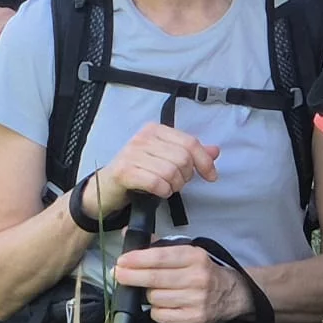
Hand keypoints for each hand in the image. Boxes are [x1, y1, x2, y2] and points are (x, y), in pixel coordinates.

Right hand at [87, 123, 218, 218]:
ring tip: (166, 187)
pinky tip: (158, 192)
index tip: (211, 177)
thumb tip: (215, 150)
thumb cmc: (139, 172)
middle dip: (185, 176)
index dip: (205, 162)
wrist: (106, 188)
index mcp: (155, 130)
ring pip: (171, 171)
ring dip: (173, 186)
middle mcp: (142, 137)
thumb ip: (190, 153)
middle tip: (176, 183)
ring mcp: (131, 153)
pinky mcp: (124, 171)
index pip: (190, 142)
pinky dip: (162, 191)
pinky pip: (157, 182)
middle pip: (182, 158)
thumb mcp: (165, 159)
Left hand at [114, 242, 254, 322]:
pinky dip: (155, 310)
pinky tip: (161, 304)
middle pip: (155, 279)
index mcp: (194, 257)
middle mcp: (197, 278)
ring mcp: (197, 300)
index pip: (160, 257)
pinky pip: (162, 315)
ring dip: (147, 294)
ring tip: (151, 290)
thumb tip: (129, 233)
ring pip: (155, 298)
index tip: (121, 261)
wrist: (232, 293)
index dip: (137, 260)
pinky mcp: (195, 318)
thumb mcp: (186, 251)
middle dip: (131, 277)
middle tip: (118, 274)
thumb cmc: (202, 270)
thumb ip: (157, 244)